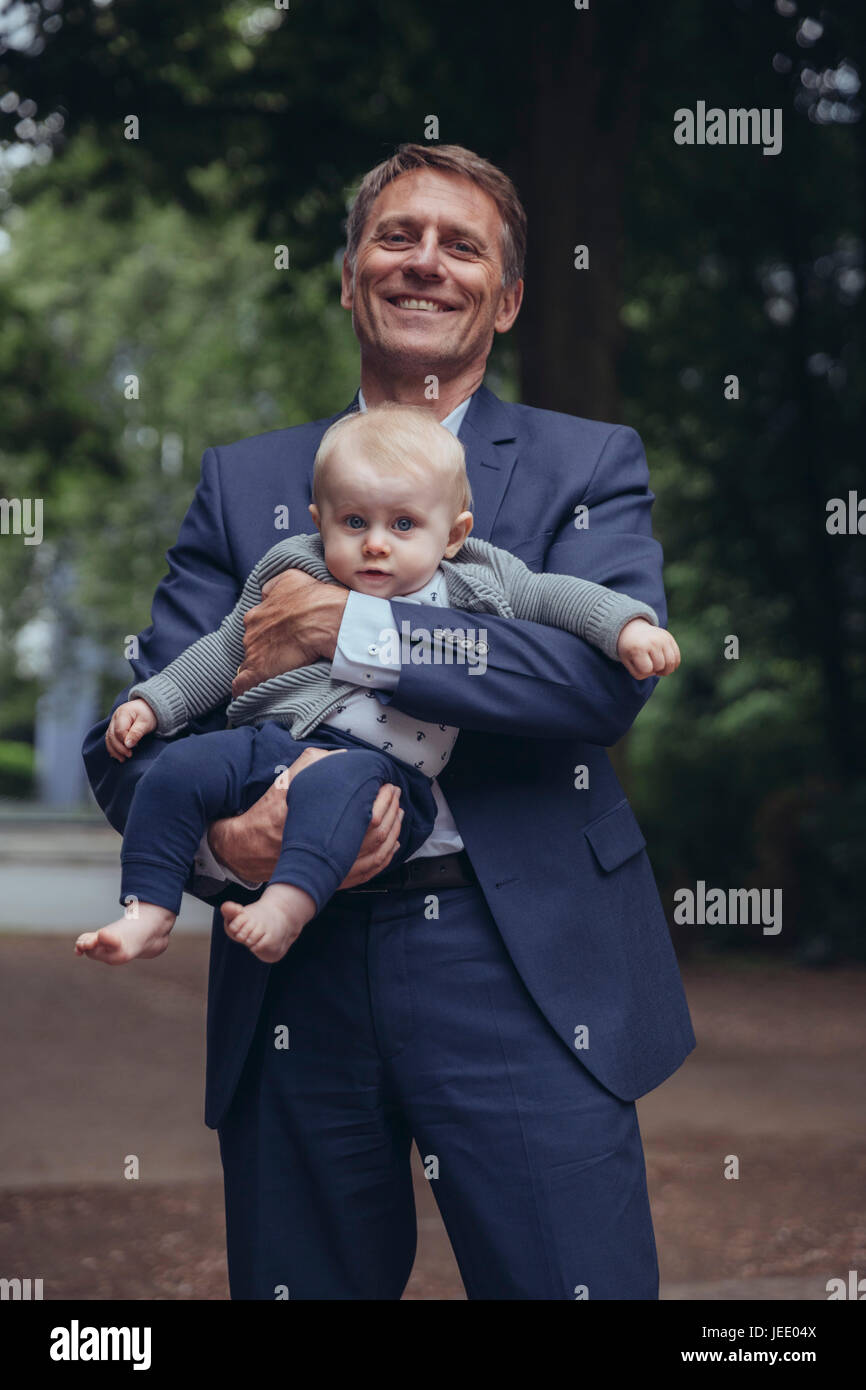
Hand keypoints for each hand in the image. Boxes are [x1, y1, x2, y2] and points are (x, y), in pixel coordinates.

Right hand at [105, 699, 157, 760]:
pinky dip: (113, 748)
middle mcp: (115, 717)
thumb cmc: (149, 714)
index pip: (119, 731)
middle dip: (119, 748)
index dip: (124, 742)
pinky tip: (118, 756)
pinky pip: (110, 739)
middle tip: (129, 756)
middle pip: (112, 735)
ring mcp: (113, 722)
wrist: (149, 707)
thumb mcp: (146, 723)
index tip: (133, 750)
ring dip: (114, 750)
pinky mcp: (114, 728)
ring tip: (122, 759)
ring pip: (109, 738)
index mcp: (122, 713)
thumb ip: (136, 733)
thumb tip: (128, 745)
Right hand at [206, 745, 403, 885]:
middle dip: (392, 811)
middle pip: (377, 835)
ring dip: (393, 833)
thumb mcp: (287, 781)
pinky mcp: (331, 878)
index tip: (387, 784)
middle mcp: (329, 850)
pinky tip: (392, 846)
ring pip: (376, 855)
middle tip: (396, 794)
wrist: (247, 847)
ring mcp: (331, 868)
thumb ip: (313, 764)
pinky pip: (367, 872)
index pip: (366, 815)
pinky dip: (384, 859)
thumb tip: (342, 756)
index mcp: (319, 824)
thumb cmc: (267, 813)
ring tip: (398, 814)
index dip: (383, 799)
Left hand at [232, 570, 349, 696]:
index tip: (279, 638)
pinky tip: (249, 694)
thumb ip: (274, 587)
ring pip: (251, 663)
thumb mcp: (290, 578)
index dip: (267, 633)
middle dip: (264, 650)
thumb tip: (265, 594)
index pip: (255, 627)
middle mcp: (251, 632)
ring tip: (278, 672)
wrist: (325, 619)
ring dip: (262, 667)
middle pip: (252, 645)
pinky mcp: (258, 671)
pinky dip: (244, 689)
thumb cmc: (313, 598)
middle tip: (283, 654)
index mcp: (257, 614)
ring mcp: (253, 653)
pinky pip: (242, 685)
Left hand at [616, 619, 680, 678]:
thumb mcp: (627, 662)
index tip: (638, 664)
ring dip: (665, 670)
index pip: (646, 669)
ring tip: (658, 667)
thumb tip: (656, 673)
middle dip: (654, 670)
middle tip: (648, 664)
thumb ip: (638, 673)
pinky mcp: (670, 638)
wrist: (633, 629)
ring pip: (671, 663)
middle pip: (660, 666)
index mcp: (638, 648)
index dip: (643, 671)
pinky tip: (665, 664)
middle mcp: (652, 642)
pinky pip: (677, 657)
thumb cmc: (630, 649)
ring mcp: (663, 639)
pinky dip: (673, 664)